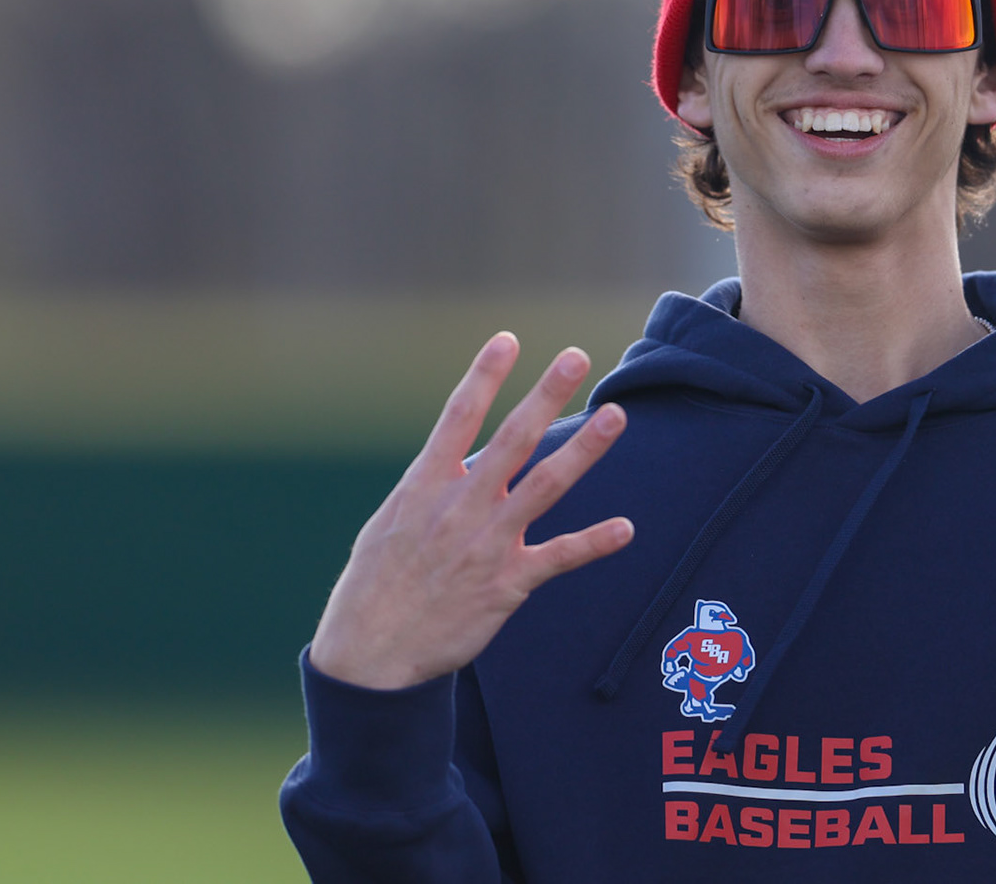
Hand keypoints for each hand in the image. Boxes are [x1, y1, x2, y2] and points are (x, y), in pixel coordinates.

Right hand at [308, 333, 633, 689]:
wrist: (369, 656)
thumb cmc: (375, 587)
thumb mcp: (390, 525)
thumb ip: (429, 488)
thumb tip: (455, 458)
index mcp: (424, 486)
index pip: (457, 417)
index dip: (484, 377)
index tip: (507, 339)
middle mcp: (460, 507)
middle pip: (512, 439)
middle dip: (545, 396)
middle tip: (575, 357)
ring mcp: (487, 544)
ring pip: (545, 486)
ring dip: (584, 449)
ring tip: (616, 416)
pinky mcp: (507, 584)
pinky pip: (558, 556)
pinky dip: (593, 542)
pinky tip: (626, 528)